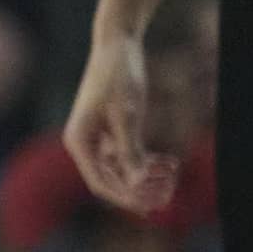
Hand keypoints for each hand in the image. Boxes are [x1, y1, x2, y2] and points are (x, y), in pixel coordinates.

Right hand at [64, 33, 176, 213]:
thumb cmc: (118, 76)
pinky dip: (147, 162)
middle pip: (111, 180)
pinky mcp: (111, 131)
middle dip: (139, 190)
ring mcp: (98, 138)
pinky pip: (128, 156)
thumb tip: (136, 182)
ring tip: (173, 172)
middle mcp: (84, 144)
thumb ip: (130, 150)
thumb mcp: (128, 113)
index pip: (100, 182)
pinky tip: (170, 162)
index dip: (125, 198)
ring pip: (122, 171)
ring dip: (146, 177)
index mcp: (79, 141)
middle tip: (169, 193)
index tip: (152, 206)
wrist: (117, 46)